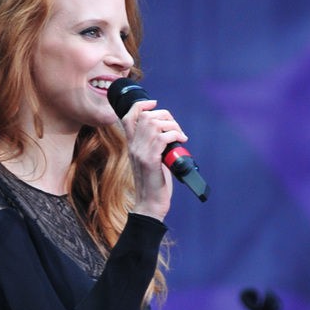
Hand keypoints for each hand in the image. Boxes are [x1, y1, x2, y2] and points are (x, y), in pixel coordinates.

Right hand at [121, 98, 180, 219]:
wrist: (150, 205)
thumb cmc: (154, 184)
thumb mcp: (152, 160)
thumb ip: (155, 145)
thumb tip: (169, 131)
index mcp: (132, 145)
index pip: (129, 116)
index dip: (141, 105)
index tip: (155, 104)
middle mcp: (133, 146)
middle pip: (146, 116)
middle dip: (166, 116)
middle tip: (176, 130)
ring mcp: (140, 153)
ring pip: (154, 124)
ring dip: (172, 126)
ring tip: (180, 136)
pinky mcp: (150, 161)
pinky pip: (162, 138)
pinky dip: (175, 135)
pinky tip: (181, 142)